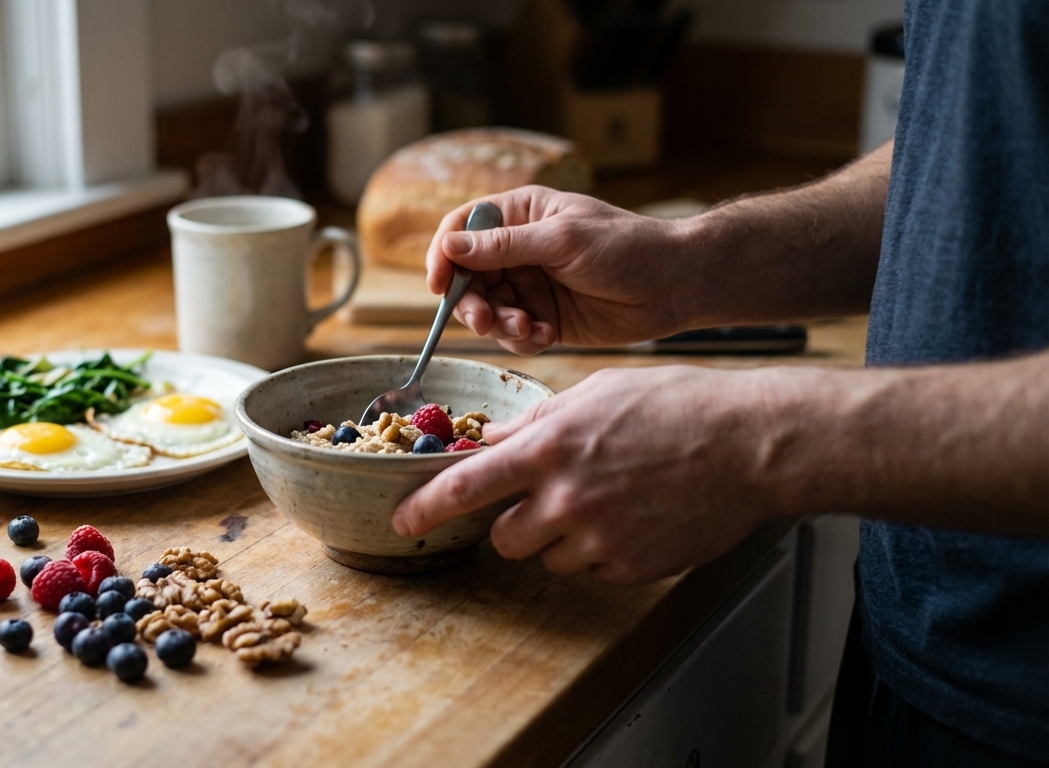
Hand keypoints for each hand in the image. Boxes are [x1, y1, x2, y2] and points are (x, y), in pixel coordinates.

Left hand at [392, 366, 794, 583]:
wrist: (750, 445)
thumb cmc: (678, 406)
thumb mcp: (596, 394)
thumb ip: (537, 422)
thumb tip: (492, 440)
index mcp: (550, 448)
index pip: (464, 487)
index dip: (424, 508)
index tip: (402, 522)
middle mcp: (567, 498)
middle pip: (503, 536)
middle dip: (513, 521)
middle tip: (545, 498)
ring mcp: (599, 538)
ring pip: (545, 556)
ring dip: (558, 537)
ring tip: (603, 502)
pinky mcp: (630, 567)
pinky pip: (591, 571)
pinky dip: (599, 552)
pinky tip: (631, 518)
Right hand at [426, 186, 694, 354]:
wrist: (675, 285)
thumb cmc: (626, 247)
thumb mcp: (562, 240)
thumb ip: (503, 246)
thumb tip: (448, 246)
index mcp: (520, 215)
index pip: (461, 230)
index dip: (443, 256)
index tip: (438, 284)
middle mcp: (518, 250)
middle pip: (467, 278)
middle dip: (472, 302)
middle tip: (486, 320)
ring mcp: (530, 286)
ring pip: (488, 310)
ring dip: (500, 325)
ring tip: (529, 329)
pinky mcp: (545, 318)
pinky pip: (514, 334)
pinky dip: (523, 340)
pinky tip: (548, 336)